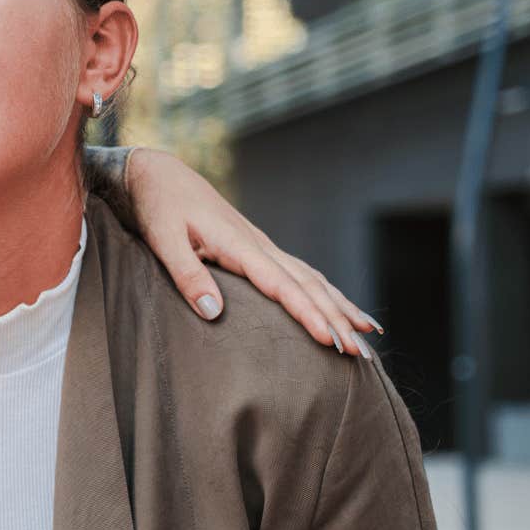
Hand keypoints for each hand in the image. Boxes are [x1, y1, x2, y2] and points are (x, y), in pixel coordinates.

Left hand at [125, 148, 380, 355]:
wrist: (161, 176)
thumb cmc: (160, 207)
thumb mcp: (164, 240)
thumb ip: (187, 276)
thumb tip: (214, 313)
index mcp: (240, 245)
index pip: (283, 286)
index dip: (308, 314)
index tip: (329, 340)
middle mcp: (260, 245)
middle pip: (309, 286)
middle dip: (338, 319)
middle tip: (361, 353)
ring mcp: (263, 246)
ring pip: (312, 279)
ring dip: (341, 307)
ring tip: (369, 334)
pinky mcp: (259, 249)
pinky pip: (301, 274)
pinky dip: (326, 292)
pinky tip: (340, 307)